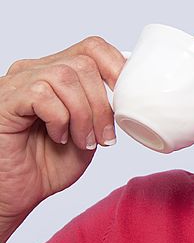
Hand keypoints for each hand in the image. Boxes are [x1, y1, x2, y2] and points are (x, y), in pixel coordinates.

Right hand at [0, 36, 125, 241]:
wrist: (15, 194)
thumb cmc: (47, 165)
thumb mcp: (90, 131)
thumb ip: (105, 107)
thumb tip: (133, 93)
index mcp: (56, 72)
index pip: (92, 48)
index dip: (117, 68)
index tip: (128, 100)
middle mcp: (34, 71)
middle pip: (84, 62)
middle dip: (103, 103)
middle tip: (103, 136)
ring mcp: (16, 84)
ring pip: (65, 76)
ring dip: (84, 114)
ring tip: (83, 141)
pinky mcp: (4, 101)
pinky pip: (41, 95)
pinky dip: (59, 118)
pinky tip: (59, 137)